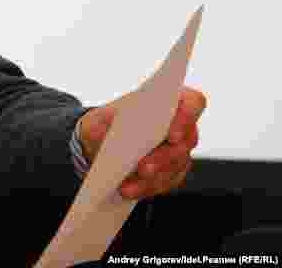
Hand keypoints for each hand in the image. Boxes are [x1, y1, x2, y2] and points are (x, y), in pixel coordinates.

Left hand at [78, 85, 206, 199]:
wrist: (99, 142)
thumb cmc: (105, 122)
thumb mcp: (100, 116)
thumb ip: (110, 117)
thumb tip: (119, 128)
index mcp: (169, 101)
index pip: (193, 102)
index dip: (187, 117)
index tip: (170, 134)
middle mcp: (181, 126)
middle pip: (185, 141)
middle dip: (163, 157)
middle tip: (142, 168)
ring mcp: (180, 151)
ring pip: (175, 166)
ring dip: (151, 177)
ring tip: (126, 185)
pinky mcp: (173, 172)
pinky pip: (165, 182)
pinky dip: (145, 188)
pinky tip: (127, 190)